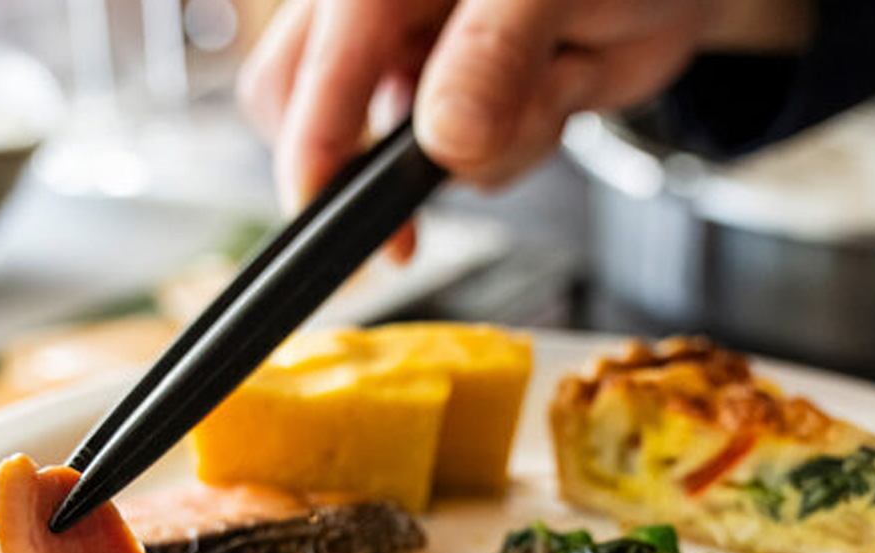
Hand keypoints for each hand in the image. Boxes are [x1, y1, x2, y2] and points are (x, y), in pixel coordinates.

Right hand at [238, 0, 811, 250]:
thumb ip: (494, 53)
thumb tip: (445, 139)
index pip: (314, 61)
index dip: (313, 142)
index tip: (323, 211)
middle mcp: (388, 14)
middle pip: (315, 108)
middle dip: (380, 163)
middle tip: (420, 211)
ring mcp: (425, 62)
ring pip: (405, 154)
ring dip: (489, 146)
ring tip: (557, 79)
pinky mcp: (466, 106)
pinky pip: (468, 167)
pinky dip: (520, 149)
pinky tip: (561, 89)